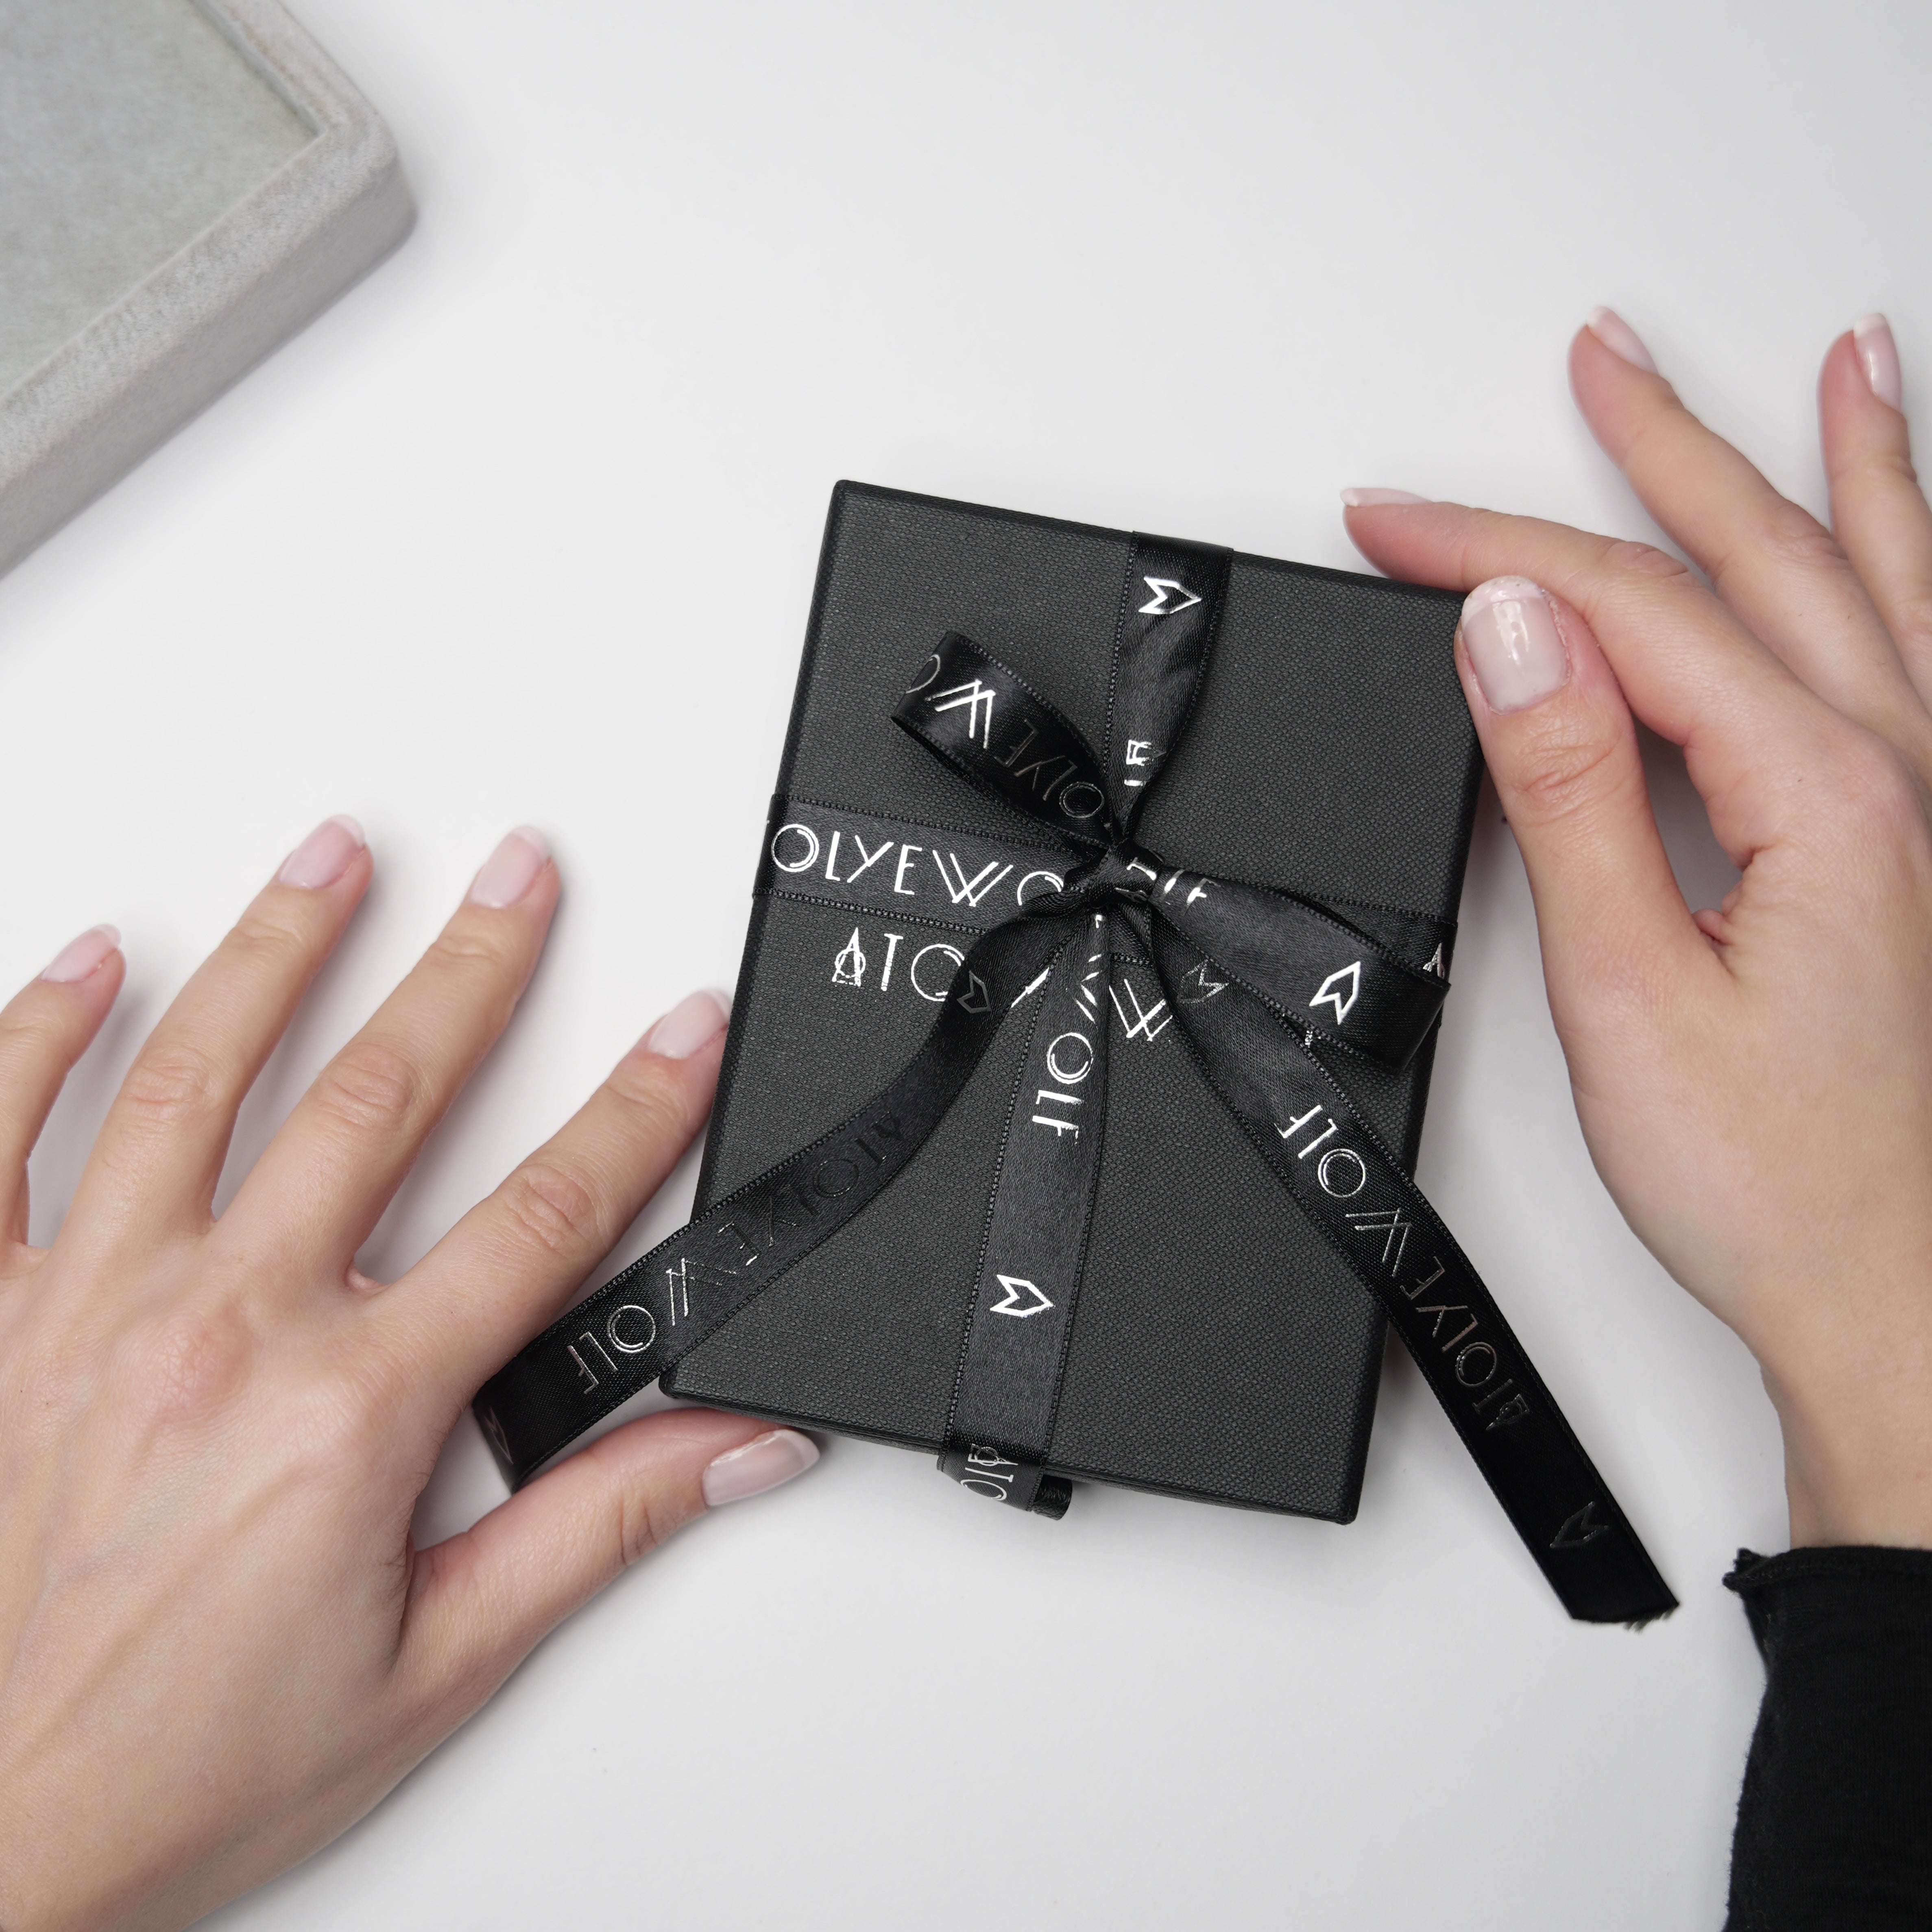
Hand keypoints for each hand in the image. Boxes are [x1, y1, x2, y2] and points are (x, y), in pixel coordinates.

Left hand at [0, 821, 816, 1931]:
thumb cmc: (185, 1768)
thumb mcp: (436, 1665)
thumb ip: (599, 1527)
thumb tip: (736, 1450)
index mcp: (352, 1411)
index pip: (540, 1219)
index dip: (634, 1110)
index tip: (683, 1030)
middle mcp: (221, 1331)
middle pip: (379, 1100)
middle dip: (471, 966)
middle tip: (520, 871)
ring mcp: (84, 1308)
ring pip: (195, 1077)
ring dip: (279, 949)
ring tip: (334, 854)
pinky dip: (36, 1034)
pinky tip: (91, 961)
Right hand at [1345, 309, 1931, 1552]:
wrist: (1902, 1305)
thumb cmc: (1783, 1183)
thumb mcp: (1628, 987)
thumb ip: (1573, 792)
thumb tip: (1512, 636)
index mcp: (1822, 794)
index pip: (1626, 613)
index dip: (1494, 550)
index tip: (1394, 524)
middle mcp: (1905, 772)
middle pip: (1760, 559)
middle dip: (1657, 451)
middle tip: (1596, 360)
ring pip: (1882, 579)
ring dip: (1840, 461)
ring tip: (1829, 363)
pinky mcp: (1931, 852)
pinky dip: (1919, 563)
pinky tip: (1913, 528)